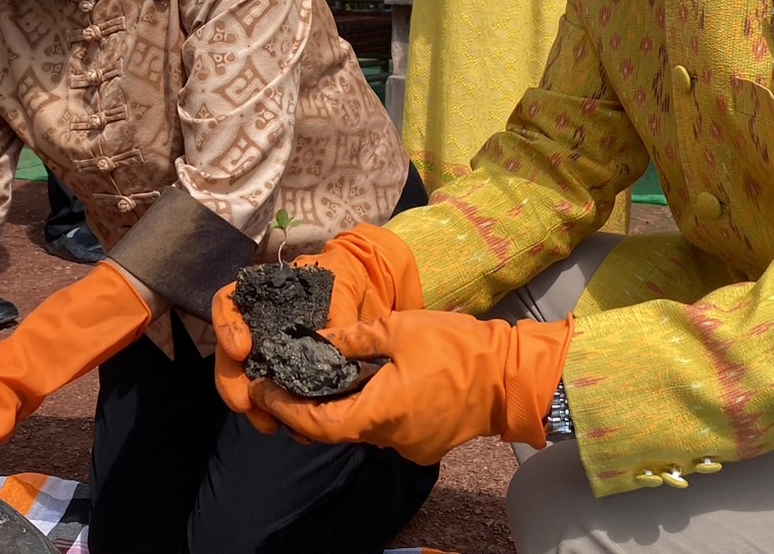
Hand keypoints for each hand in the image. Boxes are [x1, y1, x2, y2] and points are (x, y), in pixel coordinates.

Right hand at [214, 223, 422, 431]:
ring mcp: (272, 354)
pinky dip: (282, 413)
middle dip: (232, 381)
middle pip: (229, 353)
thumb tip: (328, 343)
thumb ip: (335, 309)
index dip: (226, 328)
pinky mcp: (290, 376)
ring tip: (268, 425)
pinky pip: (278, 397)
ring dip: (255, 405)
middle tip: (245, 404)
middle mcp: (258, 326)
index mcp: (261, 296)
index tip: (241, 352)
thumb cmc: (346, 279)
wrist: (366, 291)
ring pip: (249, 381)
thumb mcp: (342, 282)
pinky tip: (295, 428)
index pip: (227, 305)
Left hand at [248, 311, 573, 464]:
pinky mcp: (422, 442)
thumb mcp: (399, 328)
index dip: (285, 409)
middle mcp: (389, 438)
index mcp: (379, 413)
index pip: (318, 424)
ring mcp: (408, 445)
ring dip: (333, 410)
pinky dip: (361, 411)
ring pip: (357, 431)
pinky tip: (353, 386)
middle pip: (333, 431)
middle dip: (303, 410)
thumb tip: (315, 337)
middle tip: (278, 384)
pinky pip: (381, 429)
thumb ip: (353, 337)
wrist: (511, 377)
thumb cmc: (456, 347)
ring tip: (309, 380)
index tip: (262, 390)